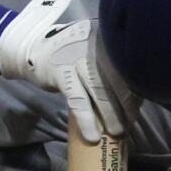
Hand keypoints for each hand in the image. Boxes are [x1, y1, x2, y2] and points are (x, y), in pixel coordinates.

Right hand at [0, 0, 135, 143]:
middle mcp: (92, 42)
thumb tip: (137, 94)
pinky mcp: (59, 70)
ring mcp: (74, 55)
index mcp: (105, 36)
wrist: (32, 48)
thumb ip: (111, 63)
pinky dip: (86, 119)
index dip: (136, 89)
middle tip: (130, 123)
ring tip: (117, 131)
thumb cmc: (71, 54)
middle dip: (126, 104)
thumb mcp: (92, 49)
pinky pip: (77, 99)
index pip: (126, 65)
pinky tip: (92, 135)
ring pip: (98, 89)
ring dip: (110, 113)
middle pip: (116, 77)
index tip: (137, 108)